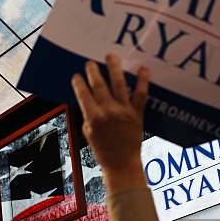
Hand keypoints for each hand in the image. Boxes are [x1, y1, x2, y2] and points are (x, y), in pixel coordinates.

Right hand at [71, 54, 149, 192]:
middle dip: (93, 71)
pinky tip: (143, 69)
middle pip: (99, 85)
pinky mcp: (137, 114)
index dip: (79, 83)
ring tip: (111, 56)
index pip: (83, 94)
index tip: (76, 76)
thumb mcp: (88, 133)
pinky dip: (143, 80)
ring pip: (119, 84)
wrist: (122, 164)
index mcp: (93, 118)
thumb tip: (87, 100)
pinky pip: (141, 94)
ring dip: (114, 68)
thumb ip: (88, 116)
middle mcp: (108, 112)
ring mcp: (124, 111)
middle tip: (90, 63)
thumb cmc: (103, 151)